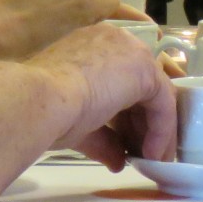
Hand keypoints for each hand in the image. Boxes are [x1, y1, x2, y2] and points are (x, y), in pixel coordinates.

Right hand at [26, 21, 176, 167]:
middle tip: (141, 152)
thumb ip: (103, 138)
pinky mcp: (145, 69)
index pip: (119, 77)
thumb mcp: (80, 125)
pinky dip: (161, 129)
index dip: (125, 113)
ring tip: (152, 158)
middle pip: (141, 83)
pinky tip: (152, 153)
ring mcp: (131, 51)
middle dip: (142, 122)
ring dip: (155, 129)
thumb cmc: (47, 110)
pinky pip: (163, 102)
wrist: (39, 102)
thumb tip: (117, 161)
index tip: (125, 140)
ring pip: (155, 93)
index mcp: (91, 46)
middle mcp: (114, 40)